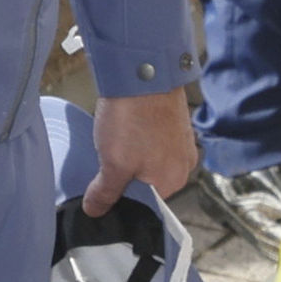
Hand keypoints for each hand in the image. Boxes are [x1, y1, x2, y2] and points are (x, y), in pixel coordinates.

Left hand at [87, 89, 196, 211]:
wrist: (145, 70)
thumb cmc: (134, 118)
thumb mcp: (113, 163)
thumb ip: (105, 192)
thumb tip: (96, 210)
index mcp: (173, 181)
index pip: (145, 203)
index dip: (122, 196)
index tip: (104, 186)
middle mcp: (184, 164)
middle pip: (149, 182)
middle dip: (127, 175)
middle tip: (107, 160)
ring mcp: (181, 141)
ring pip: (151, 160)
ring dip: (132, 155)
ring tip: (115, 140)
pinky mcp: (175, 122)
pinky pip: (155, 141)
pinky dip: (139, 138)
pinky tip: (125, 128)